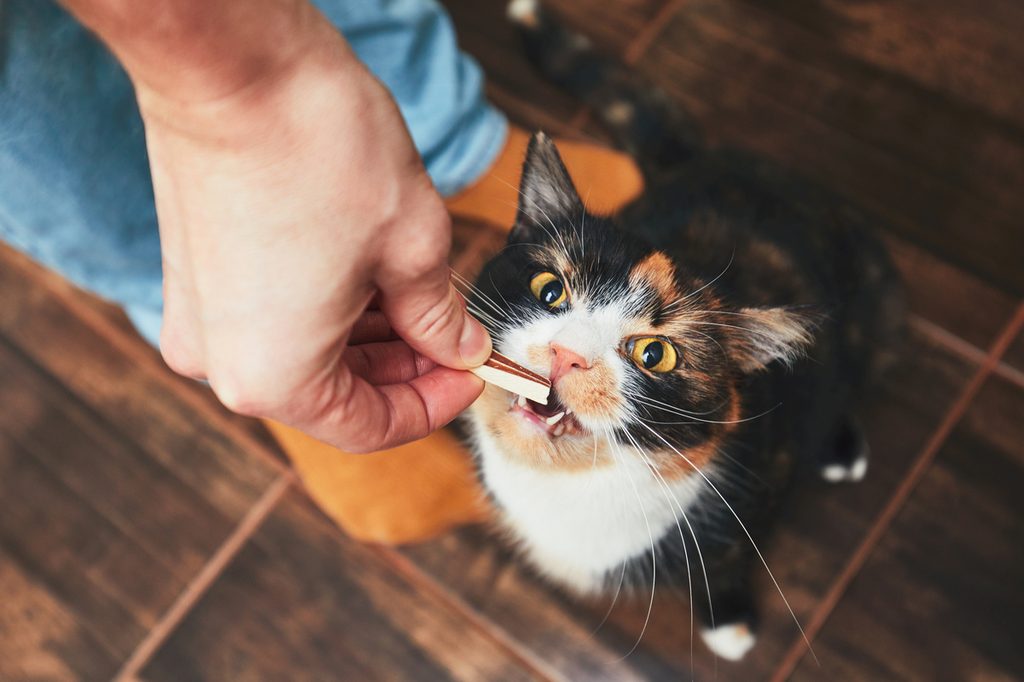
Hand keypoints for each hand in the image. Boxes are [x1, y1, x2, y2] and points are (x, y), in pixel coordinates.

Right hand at [63, 0, 490, 450]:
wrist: (232, 62)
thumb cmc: (319, 148)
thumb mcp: (413, 246)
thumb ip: (440, 318)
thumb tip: (459, 348)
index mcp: (275, 378)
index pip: (372, 426)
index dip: (436, 403)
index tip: (476, 369)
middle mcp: (223, 363)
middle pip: (335, 395)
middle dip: (406, 367)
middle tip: (459, 332)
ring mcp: (199, 319)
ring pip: (306, 356)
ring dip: (370, 337)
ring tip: (421, 294)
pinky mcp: (193, 278)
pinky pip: (274, 320)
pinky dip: (329, 311)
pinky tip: (371, 275)